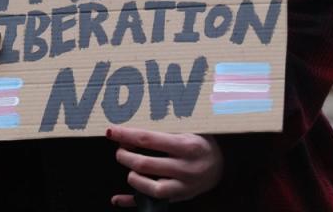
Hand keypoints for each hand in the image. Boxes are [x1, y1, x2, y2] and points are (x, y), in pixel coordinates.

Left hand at [106, 127, 222, 205]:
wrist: (220, 166)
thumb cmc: (199, 142)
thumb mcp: (187, 129)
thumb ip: (163, 128)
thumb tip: (133, 128)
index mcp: (186, 146)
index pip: (148, 139)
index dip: (126, 135)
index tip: (111, 131)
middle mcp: (185, 168)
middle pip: (144, 164)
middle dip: (124, 155)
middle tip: (120, 149)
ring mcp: (183, 186)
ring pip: (149, 187)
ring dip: (131, 176)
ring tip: (129, 165)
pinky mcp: (179, 198)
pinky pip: (153, 204)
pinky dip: (132, 202)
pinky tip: (118, 198)